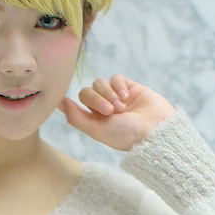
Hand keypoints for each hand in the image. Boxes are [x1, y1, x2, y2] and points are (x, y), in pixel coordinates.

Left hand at [58, 74, 175, 151]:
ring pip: (100, 83)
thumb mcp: (97, 130)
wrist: (155, 130)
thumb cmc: (126, 135)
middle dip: (96, 99)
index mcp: (93, 120)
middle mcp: (103, 107)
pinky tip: (127, 97)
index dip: (75, 103)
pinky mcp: (129, 86)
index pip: (75, 104)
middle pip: (87, 91)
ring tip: (121, 107)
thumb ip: (75, 117)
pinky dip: (118, 86)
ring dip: (108, 93)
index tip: (69, 101)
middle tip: (110, 111)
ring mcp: (115, 96)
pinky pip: (115, 78)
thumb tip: (58, 102)